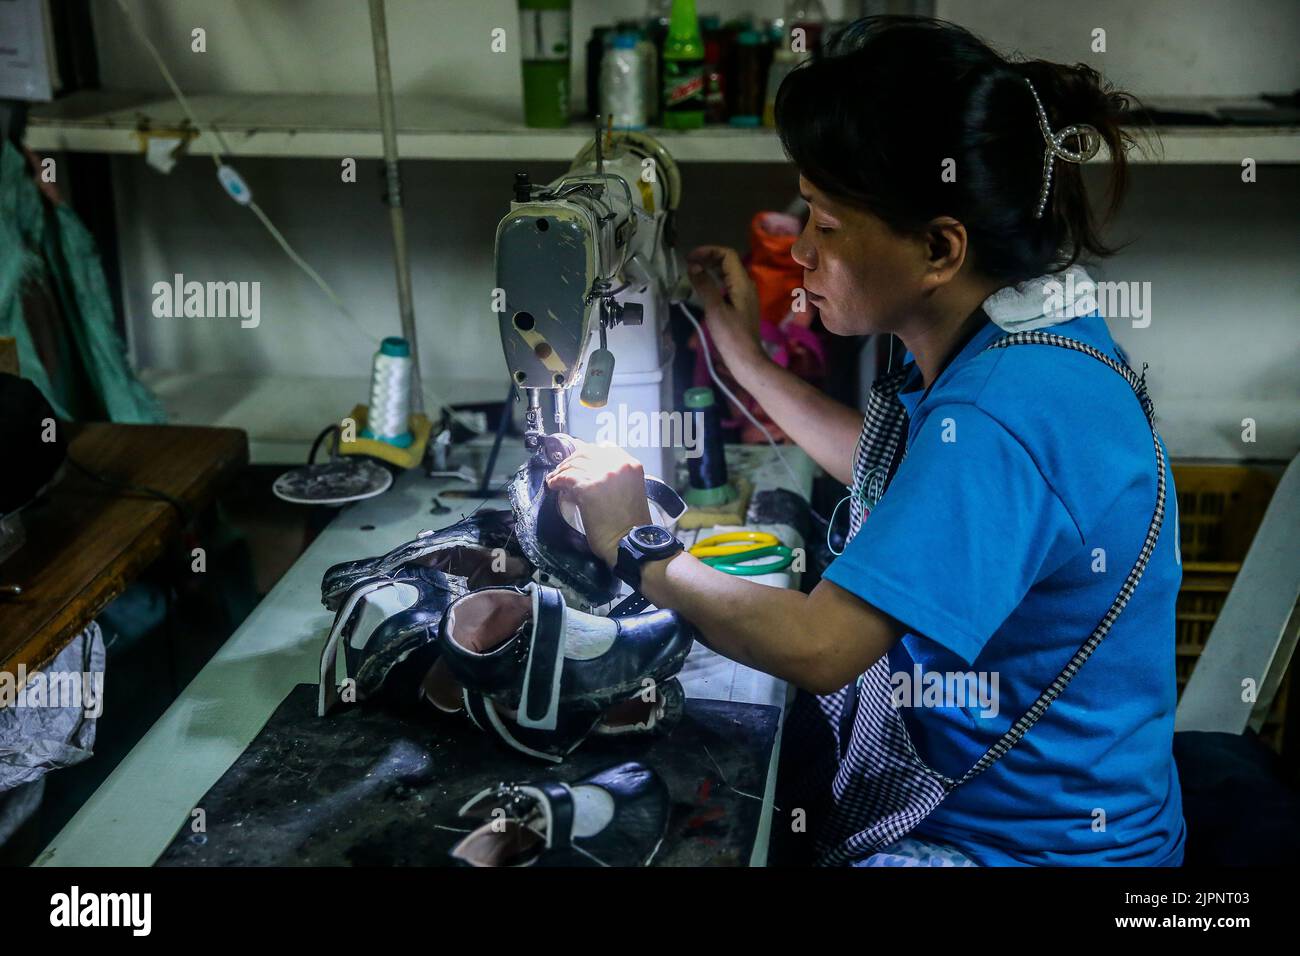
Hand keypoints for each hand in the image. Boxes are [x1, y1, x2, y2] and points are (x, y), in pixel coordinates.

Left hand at [545, 439, 652, 567]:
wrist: (628, 542)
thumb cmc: (630, 523)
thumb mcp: (630, 490)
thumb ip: (615, 477)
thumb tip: (588, 472)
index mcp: (631, 464)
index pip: (603, 448)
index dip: (586, 454)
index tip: (577, 461)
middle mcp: (618, 465)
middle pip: (585, 453)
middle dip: (571, 461)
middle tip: (562, 470)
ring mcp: (603, 475)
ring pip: (574, 465)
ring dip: (561, 471)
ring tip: (555, 479)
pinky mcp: (588, 488)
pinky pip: (566, 478)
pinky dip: (556, 481)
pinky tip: (553, 486)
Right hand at [686, 245, 763, 369]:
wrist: (746, 360)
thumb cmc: (731, 336)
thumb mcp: (715, 310)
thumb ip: (704, 285)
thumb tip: (693, 266)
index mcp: (742, 283)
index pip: (727, 255)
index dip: (708, 251)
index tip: (689, 258)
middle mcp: (746, 285)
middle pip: (728, 262)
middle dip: (708, 258)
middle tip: (688, 264)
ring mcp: (744, 296)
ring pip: (727, 274)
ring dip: (710, 269)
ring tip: (692, 272)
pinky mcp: (740, 306)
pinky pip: (727, 285)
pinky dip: (714, 281)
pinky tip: (703, 288)